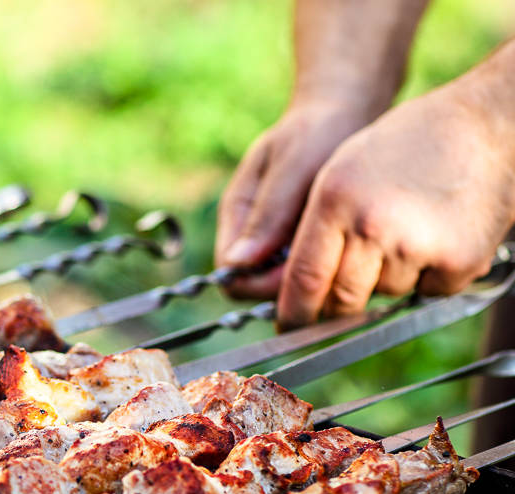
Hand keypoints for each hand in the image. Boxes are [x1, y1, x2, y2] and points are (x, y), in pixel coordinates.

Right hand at [216, 100, 376, 297]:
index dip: (262, 285)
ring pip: (285, 285)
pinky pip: (309, 272)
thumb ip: (267, 213)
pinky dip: (328, 268)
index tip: (305, 273)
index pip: (232, 276)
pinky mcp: (302, 241)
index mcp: (236, 216)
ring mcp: (276, 240)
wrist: (346, 110)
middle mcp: (251, 235)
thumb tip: (236, 263)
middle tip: (337, 269)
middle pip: (258, 289)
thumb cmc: (317, 130)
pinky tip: (355, 252)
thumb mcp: (292, 167)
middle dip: (292, 287)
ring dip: (314, 280)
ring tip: (351, 258)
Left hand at [276, 81, 514, 328]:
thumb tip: (271, 277)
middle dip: (336, 306)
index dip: (292, 311)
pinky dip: (429, 277)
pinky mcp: (457, 261)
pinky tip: (437, 237)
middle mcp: (371, 225)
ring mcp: (415, 245)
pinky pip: (426, 293)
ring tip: (405, 233)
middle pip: (341, 300)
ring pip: (383, 295)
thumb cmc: (408, 143)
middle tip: (339, 298)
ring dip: (386, 279)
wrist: (490, 124)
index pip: (303, 277)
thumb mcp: (342, 169)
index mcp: (335, 199)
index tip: (287, 325)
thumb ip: (308, 223)